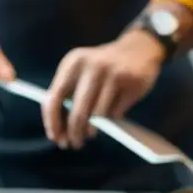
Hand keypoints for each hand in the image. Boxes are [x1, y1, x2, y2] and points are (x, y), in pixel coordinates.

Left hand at [44, 30, 163, 149]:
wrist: (139, 48)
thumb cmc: (104, 66)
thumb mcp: (83, 70)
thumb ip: (71, 92)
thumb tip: (62, 126)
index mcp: (73, 63)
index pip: (54, 98)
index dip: (53, 122)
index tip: (56, 138)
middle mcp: (92, 67)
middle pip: (78, 112)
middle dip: (74, 133)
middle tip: (74, 144)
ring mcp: (114, 75)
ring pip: (98, 115)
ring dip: (93, 130)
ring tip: (90, 135)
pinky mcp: (132, 84)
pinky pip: (117, 112)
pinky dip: (112, 120)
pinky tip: (110, 119)